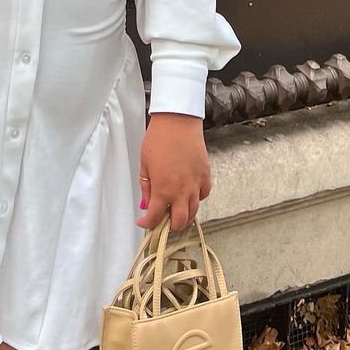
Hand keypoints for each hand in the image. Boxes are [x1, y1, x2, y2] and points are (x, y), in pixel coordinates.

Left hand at [136, 112, 210, 232]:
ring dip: (184, 215)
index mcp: (163, 190)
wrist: (177, 122)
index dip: (147, 224)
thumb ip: (146, 187)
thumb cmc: (158, 139)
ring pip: (194, 211)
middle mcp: (181, 191)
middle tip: (163, 222)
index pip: (155, 218)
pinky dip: (197, 198)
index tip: (144, 222)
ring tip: (176, 211)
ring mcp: (196, 184)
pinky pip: (204, 194)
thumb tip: (146, 204)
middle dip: (170, 227)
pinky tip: (190, 193)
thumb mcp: (144, 164)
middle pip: (179, 223)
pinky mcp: (205, 174)